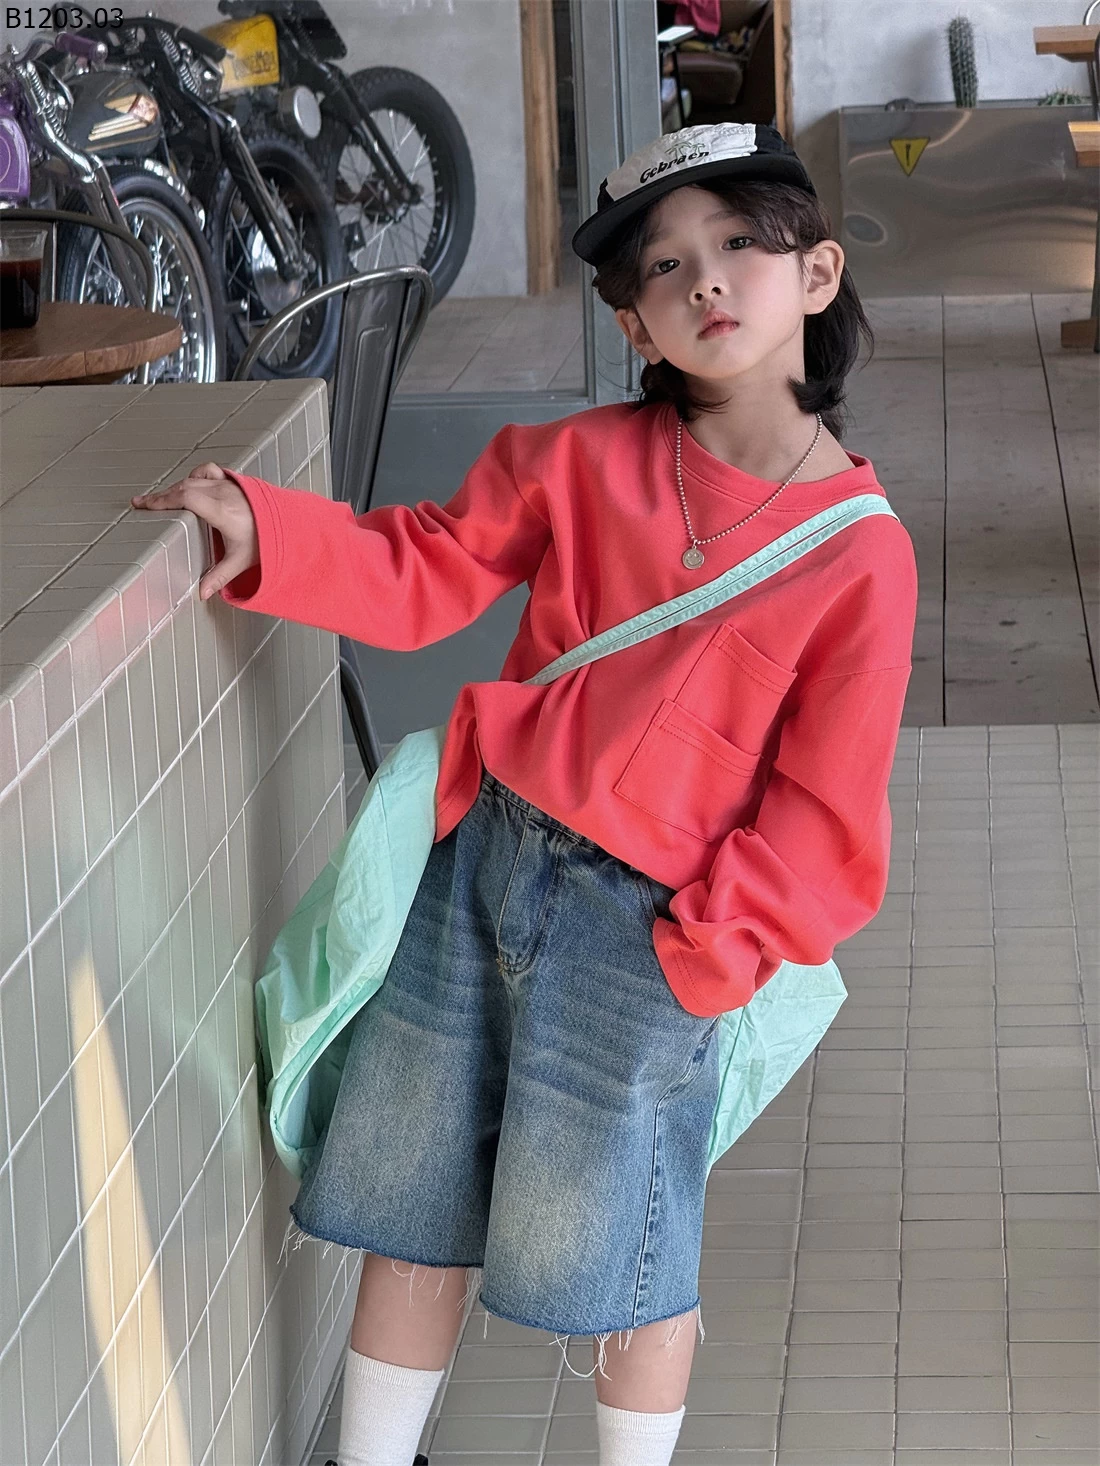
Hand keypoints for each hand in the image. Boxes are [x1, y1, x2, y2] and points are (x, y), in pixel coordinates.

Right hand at [131, 463, 258, 601]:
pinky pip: (209, 471)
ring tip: (159, 499)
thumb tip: (201, 593)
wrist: (292, 525)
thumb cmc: (269, 541)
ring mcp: (229, 485)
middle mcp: (225, 493)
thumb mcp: (241, 561)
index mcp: (224, 511)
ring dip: (175, 488)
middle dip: (161, 496)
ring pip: (194, 479)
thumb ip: (219, 576)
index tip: (145, 506)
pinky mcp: (234, 482)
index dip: (163, 500)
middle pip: (184, 487)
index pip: (187, 497)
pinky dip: (195, 476)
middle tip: (142, 505)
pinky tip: (187, 485)